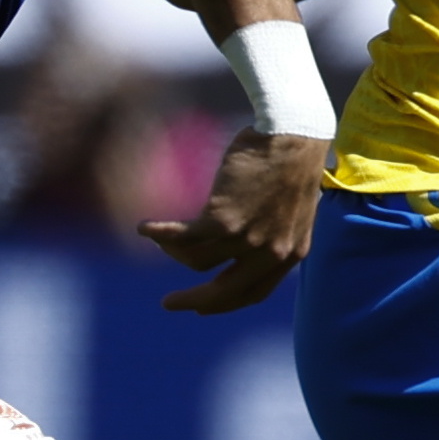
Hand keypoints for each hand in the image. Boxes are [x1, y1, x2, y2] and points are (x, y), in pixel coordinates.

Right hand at [142, 129, 327, 314]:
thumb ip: (273, 229)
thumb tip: (244, 238)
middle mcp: (271, 253)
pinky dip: (160, 234)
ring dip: (171, 251)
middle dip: (193, 301)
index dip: (225, 303)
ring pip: (196, 262)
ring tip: (157, 237)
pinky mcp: (223, 220)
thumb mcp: (291, 205)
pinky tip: (145, 228)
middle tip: (170, 303)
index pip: (253, 293)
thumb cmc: (292, 157)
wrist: (293, 132)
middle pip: (223, 292)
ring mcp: (248, 239)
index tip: (203, 307)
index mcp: (290, 252)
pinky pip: (183, 238)